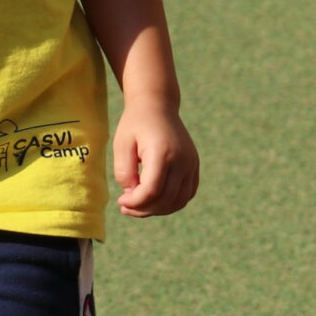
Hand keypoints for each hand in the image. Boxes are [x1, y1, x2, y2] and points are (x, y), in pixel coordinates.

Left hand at [112, 100, 198, 217]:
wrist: (158, 105)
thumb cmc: (136, 124)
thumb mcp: (121, 143)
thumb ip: (124, 171)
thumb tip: (132, 195)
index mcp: (162, 152)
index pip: (151, 190)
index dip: (135, 202)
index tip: (120, 201)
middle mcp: (182, 159)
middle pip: (166, 199)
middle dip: (144, 209)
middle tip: (126, 207)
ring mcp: (191, 163)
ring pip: (179, 201)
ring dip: (158, 210)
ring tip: (138, 206)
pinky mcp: (194, 166)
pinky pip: (186, 194)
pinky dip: (171, 203)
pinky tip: (153, 200)